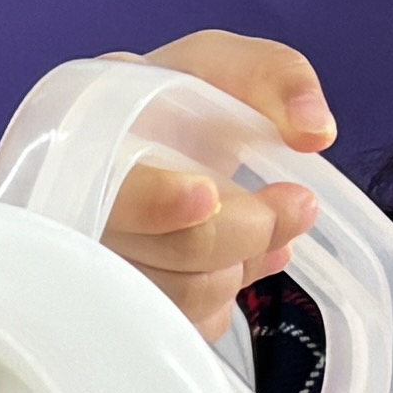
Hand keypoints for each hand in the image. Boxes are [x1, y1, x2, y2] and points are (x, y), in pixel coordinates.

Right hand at [95, 29, 338, 340]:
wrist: (141, 152)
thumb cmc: (173, 108)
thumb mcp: (222, 67)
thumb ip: (275, 77)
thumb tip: (314, 131)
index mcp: (90, 133)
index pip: (113, 186)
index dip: (158, 200)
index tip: (205, 195)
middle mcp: (79, 208)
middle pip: (176, 249)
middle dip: (251, 230)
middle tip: (295, 205)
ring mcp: (94, 269)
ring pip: (186, 298)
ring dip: (240, 265)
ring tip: (254, 229)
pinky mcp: (124, 312)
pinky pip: (187, 326)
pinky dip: (221, 297)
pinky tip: (224, 260)